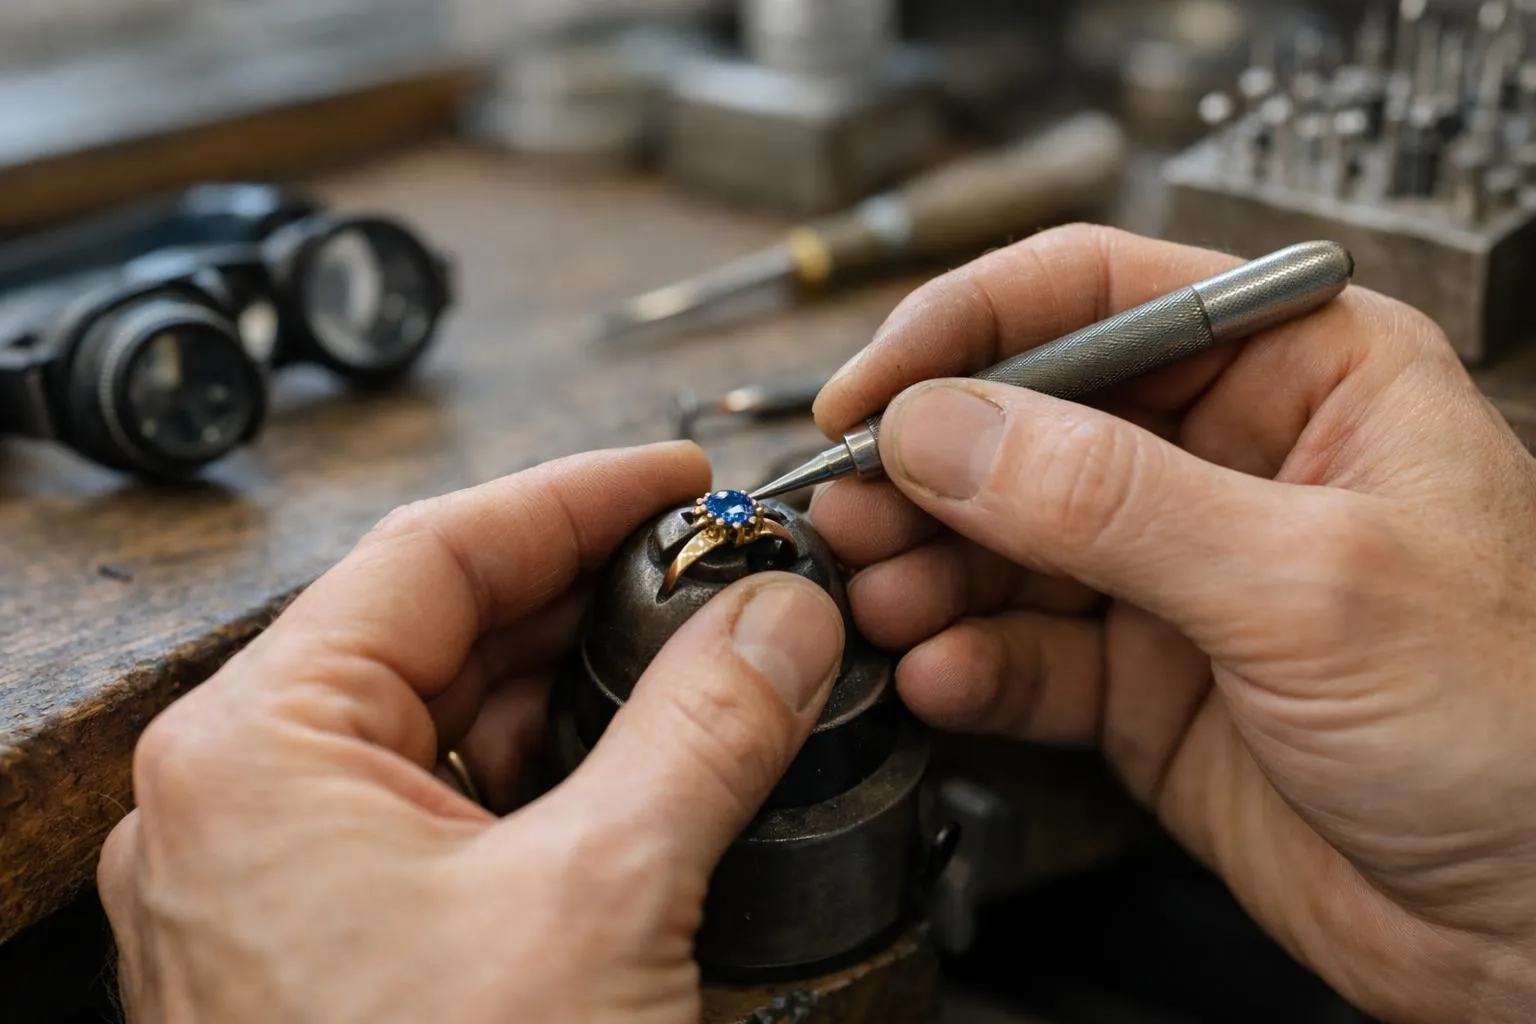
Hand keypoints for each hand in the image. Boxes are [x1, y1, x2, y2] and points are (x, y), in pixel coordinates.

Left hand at [97, 443, 844, 1023]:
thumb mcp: (602, 899)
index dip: (575, 494)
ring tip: (696, 649)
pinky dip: (553, 768)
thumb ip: (702, 728)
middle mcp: (248, 803)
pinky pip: (453, 807)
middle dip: (591, 590)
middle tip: (707, 564)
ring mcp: (288, 878)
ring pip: (453, 719)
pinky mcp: (341, 942)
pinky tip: (642, 754)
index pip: (435, 551)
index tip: (672, 476)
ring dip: (580, 679)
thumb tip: (772, 620)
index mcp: (255, 751)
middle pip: (443, 629)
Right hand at [811, 225, 1535, 1021]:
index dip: (967, 328)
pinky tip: (942, 676)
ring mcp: (1176, 576)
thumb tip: (947, 428)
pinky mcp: (1143, 683)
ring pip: (1007, 542)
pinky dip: (970, 663)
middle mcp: (1225, 463)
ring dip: (930, 570)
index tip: (872, 389)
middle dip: (929, 467)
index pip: (1097, 296)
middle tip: (849, 509)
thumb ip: (1110, 501)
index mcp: (1301, 375)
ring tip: (881, 598)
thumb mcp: (1308, 584)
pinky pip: (1024, 653)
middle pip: (1028, 422)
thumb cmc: (1522, 728)